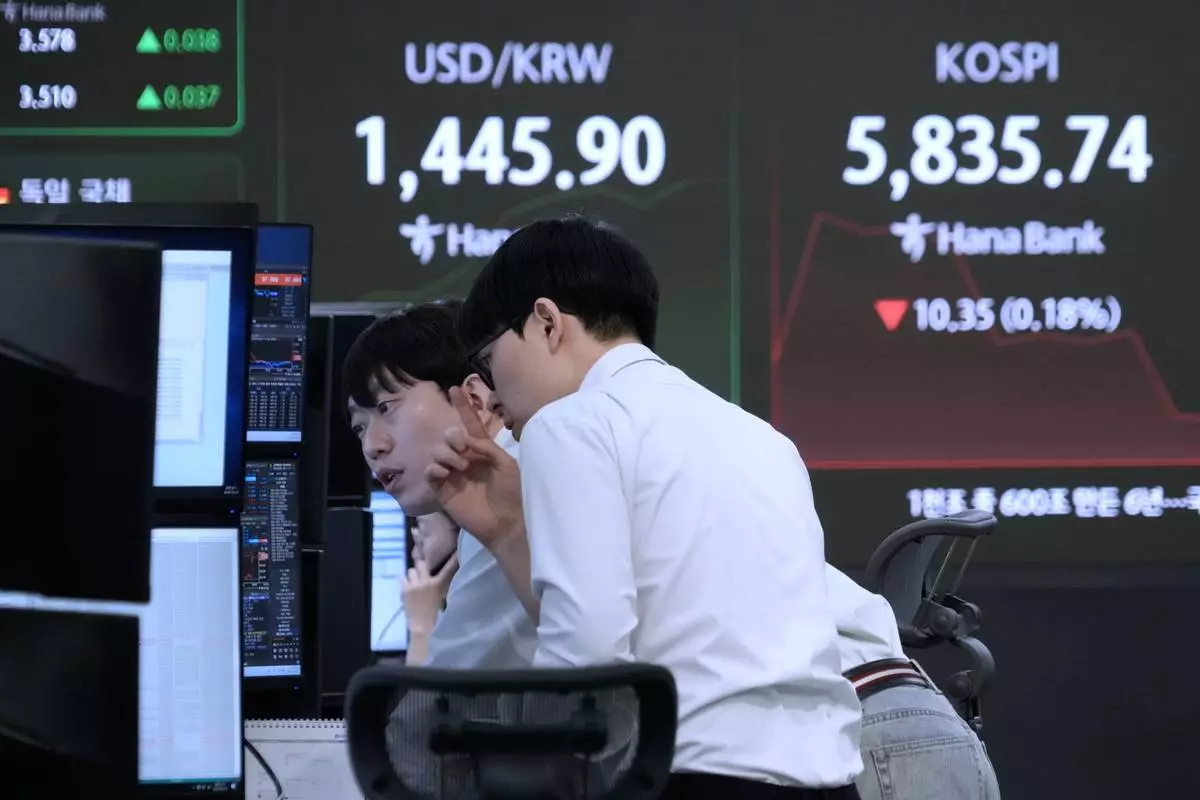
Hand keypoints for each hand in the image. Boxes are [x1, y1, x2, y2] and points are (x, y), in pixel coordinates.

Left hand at [402, 553, 458, 635]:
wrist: (422, 626)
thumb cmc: (432, 613)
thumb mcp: (440, 596)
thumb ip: (438, 585)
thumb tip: (434, 576)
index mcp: (439, 584)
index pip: (448, 568)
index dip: (454, 558)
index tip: (458, 549)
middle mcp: (427, 582)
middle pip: (421, 563)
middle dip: (420, 566)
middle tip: (421, 571)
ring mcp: (415, 585)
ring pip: (410, 570)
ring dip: (412, 575)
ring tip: (413, 583)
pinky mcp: (405, 589)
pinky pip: (402, 577)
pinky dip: (404, 581)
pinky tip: (406, 587)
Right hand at [425, 386, 523, 547]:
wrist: (507, 522)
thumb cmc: (513, 493)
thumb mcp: (506, 464)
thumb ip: (486, 446)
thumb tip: (465, 439)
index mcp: (484, 452)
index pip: (471, 425)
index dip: (463, 407)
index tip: (454, 389)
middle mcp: (467, 460)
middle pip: (450, 436)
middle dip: (453, 436)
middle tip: (462, 447)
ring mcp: (454, 475)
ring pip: (438, 451)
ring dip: (447, 453)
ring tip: (461, 466)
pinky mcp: (444, 490)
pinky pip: (431, 471)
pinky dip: (435, 467)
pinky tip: (446, 472)